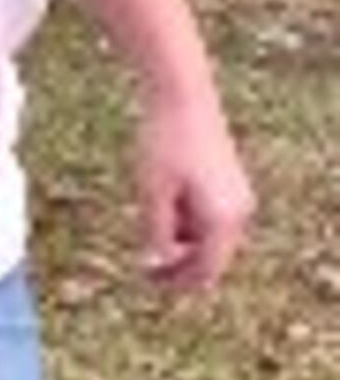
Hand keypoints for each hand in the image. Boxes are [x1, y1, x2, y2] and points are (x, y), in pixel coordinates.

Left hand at [135, 84, 254, 291]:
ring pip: (206, 237)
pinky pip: (207, 217)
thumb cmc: (163, 142)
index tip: (145, 281)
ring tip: (149, 205)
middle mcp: (239, 213)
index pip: (205, 271)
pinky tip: (160, 194)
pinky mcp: (229, 185)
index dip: (176, 282)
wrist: (183, 97)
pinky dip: (184, 218)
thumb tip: (157, 261)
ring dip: (178, 238)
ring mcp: (238, 198)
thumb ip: (155, 230)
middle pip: (210, 258)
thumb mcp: (151, 191)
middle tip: (141, 266)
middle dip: (177, 264)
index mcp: (222, 219)